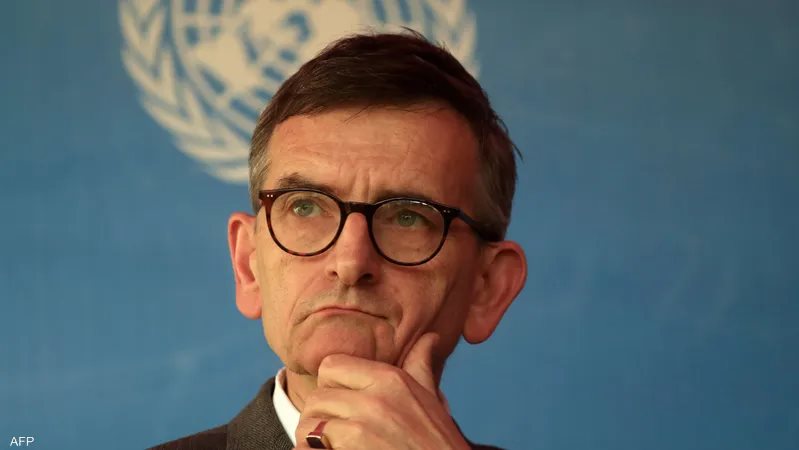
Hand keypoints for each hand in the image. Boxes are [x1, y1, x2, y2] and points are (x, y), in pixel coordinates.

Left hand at [293, 332, 469, 449]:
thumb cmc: (437, 445)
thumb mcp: (430, 399)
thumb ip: (421, 365)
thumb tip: (430, 338)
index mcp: (391, 379)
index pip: (331, 366)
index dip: (331, 387)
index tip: (343, 406)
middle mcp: (375, 399)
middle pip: (316, 397)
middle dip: (320, 417)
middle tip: (335, 434)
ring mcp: (362, 427)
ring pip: (309, 425)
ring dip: (314, 440)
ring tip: (334, 447)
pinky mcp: (351, 449)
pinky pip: (308, 448)